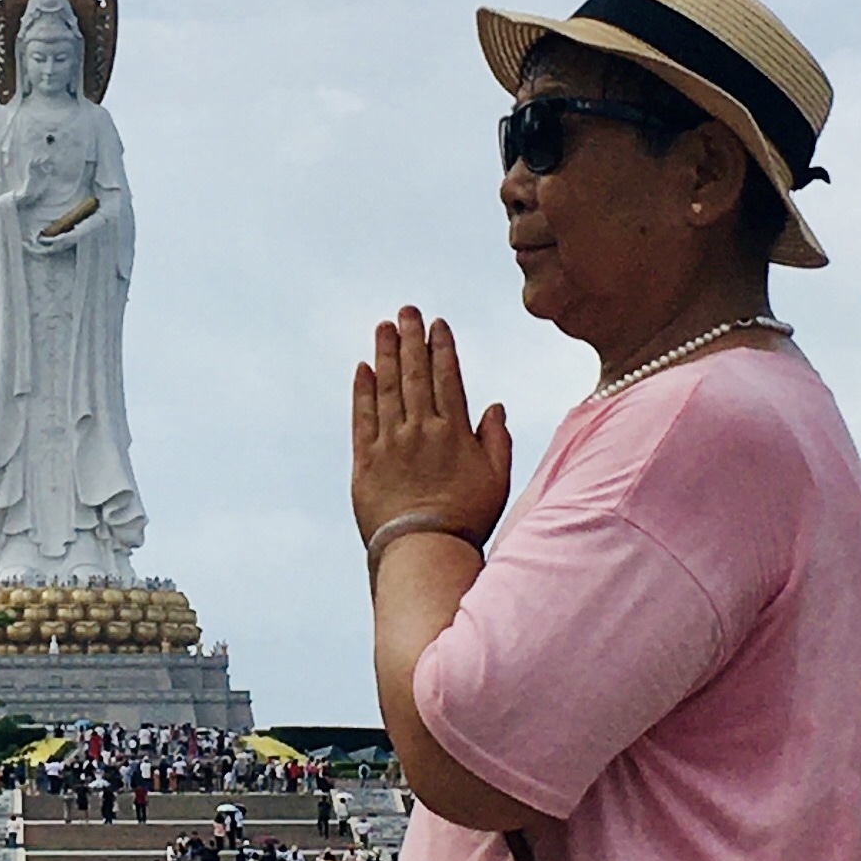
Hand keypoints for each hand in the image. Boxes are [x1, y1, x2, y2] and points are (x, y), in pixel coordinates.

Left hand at [352, 308, 511, 550]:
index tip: (438, 324)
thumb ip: (497, 440)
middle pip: (415, 374)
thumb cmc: (467, 519)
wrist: (424, 550)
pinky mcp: (365, 460)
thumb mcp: (497, 480)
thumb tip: (494, 405)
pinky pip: (362, 417)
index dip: (442, 348)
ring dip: (386, 354)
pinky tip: (363, 368)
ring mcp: (390, 443)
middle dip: (412, 339)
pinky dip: (362, 390)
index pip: (448, 378)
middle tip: (407, 310)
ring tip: (384, 327)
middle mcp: (421, 430)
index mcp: (454, 432)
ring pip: (387, 388)